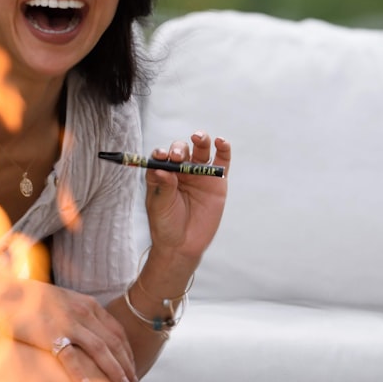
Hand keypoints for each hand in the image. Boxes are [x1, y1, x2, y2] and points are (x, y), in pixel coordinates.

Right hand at [0, 276, 136, 381]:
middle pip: (114, 342)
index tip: (132, 367)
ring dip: (114, 371)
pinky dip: (83, 374)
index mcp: (87, 304)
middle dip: (126, 365)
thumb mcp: (63, 303)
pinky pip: (71, 357)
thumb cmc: (32, 301)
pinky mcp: (51, 334)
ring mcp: (68, 322)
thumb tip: (92, 333)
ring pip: (100, 350)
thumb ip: (79, 315)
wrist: (4, 295)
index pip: (117, 331)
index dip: (127, 352)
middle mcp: (83, 312)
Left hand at [145, 131, 229, 263]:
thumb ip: (163, 186)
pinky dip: (223, 148)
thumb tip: (161, 168)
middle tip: (177, 156)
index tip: (160, 155)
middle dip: (179, 149)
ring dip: (200, 139)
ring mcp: (199, 173)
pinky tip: (220, 141)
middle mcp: (181, 170)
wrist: (183, 244)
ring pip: (201, 149)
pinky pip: (222, 160)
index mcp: (163, 173)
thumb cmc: (165, 224)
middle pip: (181, 149)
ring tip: (198, 137)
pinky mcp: (217, 180)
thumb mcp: (160, 205)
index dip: (161, 153)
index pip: (161, 156)